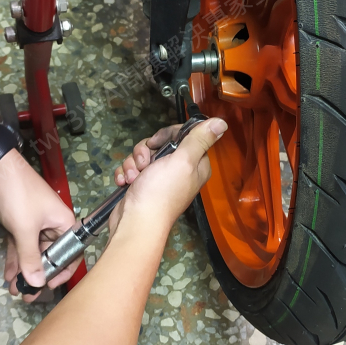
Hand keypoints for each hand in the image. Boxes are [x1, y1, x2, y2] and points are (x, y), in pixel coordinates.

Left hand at [0, 151, 77, 300]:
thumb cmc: (19, 196)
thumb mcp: (25, 229)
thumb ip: (31, 257)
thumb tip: (38, 284)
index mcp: (64, 224)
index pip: (71, 253)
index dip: (62, 272)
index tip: (47, 287)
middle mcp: (53, 225)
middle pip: (50, 256)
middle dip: (37, 276)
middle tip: (26, 295)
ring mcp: (36, 224)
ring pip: (33, 252)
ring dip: (24, 270)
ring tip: (14, 290)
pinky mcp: (21, 222)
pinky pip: (21, 245)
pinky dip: (16, 258)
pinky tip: (9, 275)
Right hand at [109, 118, 226, 233]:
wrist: (136, 222)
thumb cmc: (161, 191)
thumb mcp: (183, 161)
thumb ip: (199, 139)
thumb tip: (221, 122)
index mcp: (195, 164)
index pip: (184, 135)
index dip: (168, 135)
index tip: (157, 143)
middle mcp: (180, 170)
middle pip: (161, 144)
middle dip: (146, 151)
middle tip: (145, 164)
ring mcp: (159, 178)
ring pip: (143, 155)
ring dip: (133, 163)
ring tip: (133, 178)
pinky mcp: (142, 185)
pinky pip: (132, 168)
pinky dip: (125, 173)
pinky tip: (124, 182)